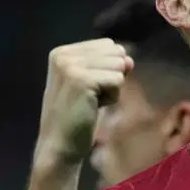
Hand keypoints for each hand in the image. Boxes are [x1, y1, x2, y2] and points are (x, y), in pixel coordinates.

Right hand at [35, 39, 133, 166]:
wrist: (60, 144)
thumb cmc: (79, 115)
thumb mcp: (94, 82)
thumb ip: (111, 65)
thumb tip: (129, 59)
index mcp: (63, 51)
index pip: (108, 45)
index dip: (108, 69)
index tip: (88, 88)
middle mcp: (64, 54)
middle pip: (116, 52)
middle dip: (112, 76)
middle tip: (91, 97)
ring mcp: (71, 66)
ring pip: (119, 65)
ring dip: (112, 88)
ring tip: (91, 101)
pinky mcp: (82, 80)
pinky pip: (118, 80)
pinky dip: (112, 97)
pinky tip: (94, 107)